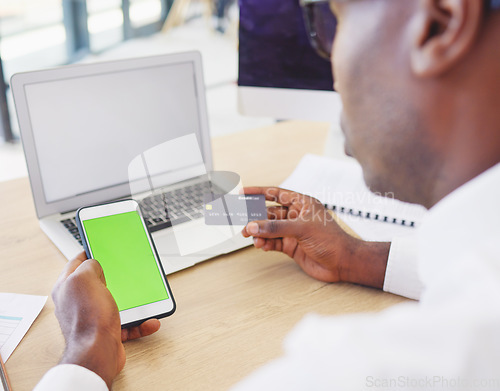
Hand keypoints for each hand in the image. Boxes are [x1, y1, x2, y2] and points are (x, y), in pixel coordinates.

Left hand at [51, 252, 160, 387]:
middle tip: (125, 270)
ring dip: (132, 300)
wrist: (96, 353)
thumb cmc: (88, 318)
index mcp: (68, 287)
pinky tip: (150, 319)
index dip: (89, 252)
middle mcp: (78, 302)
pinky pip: (128, 323)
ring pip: (115, 302)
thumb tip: (94, 264)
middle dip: (114, 277)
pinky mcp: (107, 332)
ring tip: (144, 296)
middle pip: (98, 282)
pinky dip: (141, 322)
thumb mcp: (85, 277)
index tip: (102, 247)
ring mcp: (93, 317)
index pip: (76, 263)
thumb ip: (89, 265)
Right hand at [242, 187, 389, 287]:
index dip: (259, 192)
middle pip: (270, 213)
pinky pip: (273, 242)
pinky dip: (266, 243)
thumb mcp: (302, 229)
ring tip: (251, 237)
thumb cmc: (332, 240)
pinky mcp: (292, 246)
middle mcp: (297, 216)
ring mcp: (293, 232)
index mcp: (302, 204)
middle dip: (256, 218)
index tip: (243, 192)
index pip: (276, 194)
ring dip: (260, 233)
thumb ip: (275, 228)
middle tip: (242, 221)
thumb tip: (254, 226)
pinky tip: (262, 246)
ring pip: (270, 229)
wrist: (343, 263)